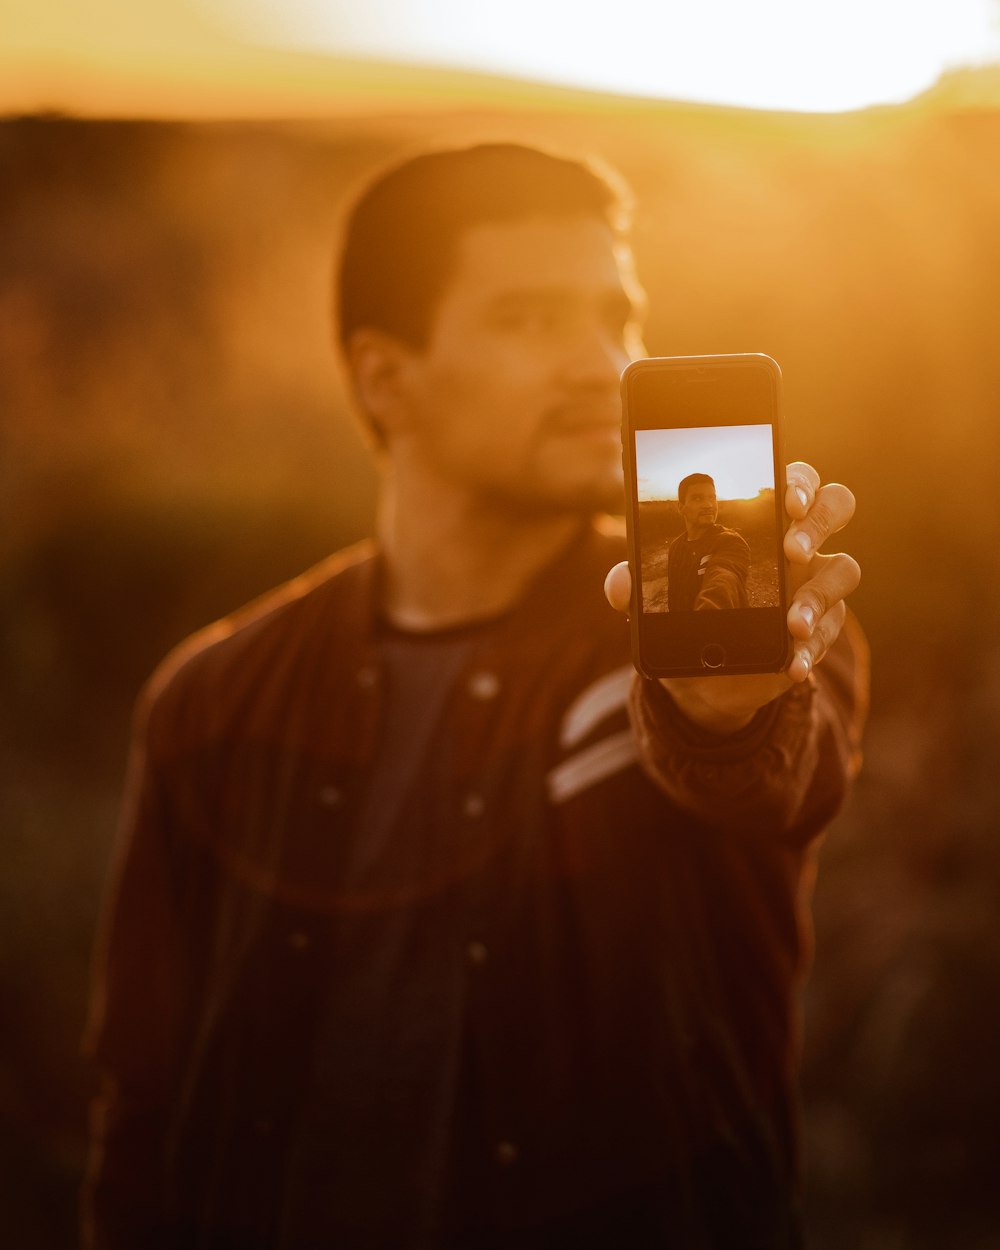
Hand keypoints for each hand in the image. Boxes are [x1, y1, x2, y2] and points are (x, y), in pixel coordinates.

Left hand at [605, 461, 860, 733]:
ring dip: (820, 595)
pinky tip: (792, 664)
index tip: (785, 500)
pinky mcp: (822, 626)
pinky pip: (831, 630)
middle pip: (836, 504)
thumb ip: (638, 587)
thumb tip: (619, 584)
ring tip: (791, 622)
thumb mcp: (659, 602)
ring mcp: (816, 583)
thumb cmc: (688, 615)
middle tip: (791, 551)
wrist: (707, 676)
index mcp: (764, 518)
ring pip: (844, 569)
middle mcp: (799, 542)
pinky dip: (813, 648)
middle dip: (818, 523)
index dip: (799, 482)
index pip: (795, 481)